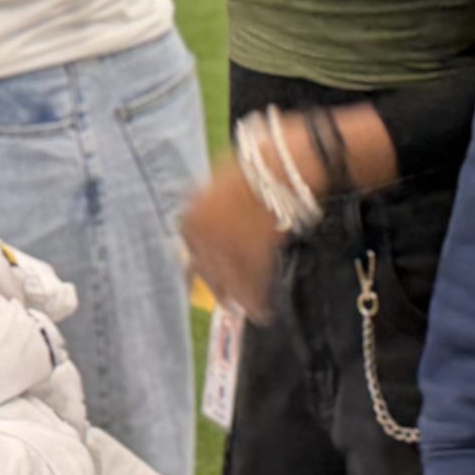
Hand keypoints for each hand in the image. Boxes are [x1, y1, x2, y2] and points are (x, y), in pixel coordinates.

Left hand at [180, 167, 282, 322]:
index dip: (197, 271)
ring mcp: (226, 243)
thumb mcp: (221, 186)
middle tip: (228, 302)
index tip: (204, 282)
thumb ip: (210, 213)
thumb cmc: (257, 166)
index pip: (190, 251)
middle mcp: (202, 231)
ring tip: (251, 312)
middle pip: (207, 270)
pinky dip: (257, 301)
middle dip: (218, 288)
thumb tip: (209, 237)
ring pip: (229, 282)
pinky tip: (263, 312)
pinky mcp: (253, 253)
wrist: (284, 161)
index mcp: (191, 213)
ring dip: (240, 299)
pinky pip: (252, 284)